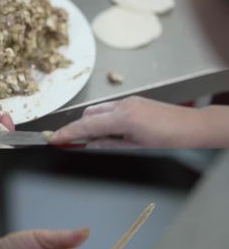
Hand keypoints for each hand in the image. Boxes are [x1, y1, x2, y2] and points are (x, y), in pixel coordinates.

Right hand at [50, 96, 205, 147]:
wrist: (194, 127)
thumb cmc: (170, 139)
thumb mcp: (135, 148)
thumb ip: (108, 144)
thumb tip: (89, 145)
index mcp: (122, 117)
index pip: (86, 125)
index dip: (67, 133)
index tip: (53, 139)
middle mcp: (123, 104)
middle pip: (88, 115)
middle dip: (78, 128)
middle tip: (71, 143)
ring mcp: (128, 101)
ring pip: (98, 110)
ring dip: (90, 124)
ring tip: (91, 140)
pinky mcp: (134, 101)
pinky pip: (110, 109)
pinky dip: (102, 119)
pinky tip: (107, 132)